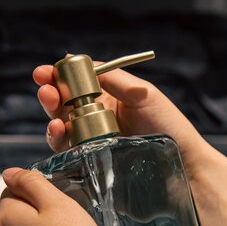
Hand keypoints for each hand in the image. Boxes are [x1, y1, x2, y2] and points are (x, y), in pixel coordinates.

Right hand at [33, 62, 214, 176]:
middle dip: (50, 93)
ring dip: (51, 115)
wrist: (182, 164)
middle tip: (46, 89)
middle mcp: (97, 118)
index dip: (58, 76)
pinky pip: (67, 149)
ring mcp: (92, 140)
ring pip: (61, 125)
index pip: (77, 83)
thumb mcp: (144, 95)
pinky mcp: (91, 161)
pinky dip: (57, 137)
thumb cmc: (169, 126)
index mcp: (109, 98)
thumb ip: (114, 79)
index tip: (44, 72)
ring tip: (54, 110)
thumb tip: (79, 61)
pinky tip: (60, 130)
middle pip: (63, 103)